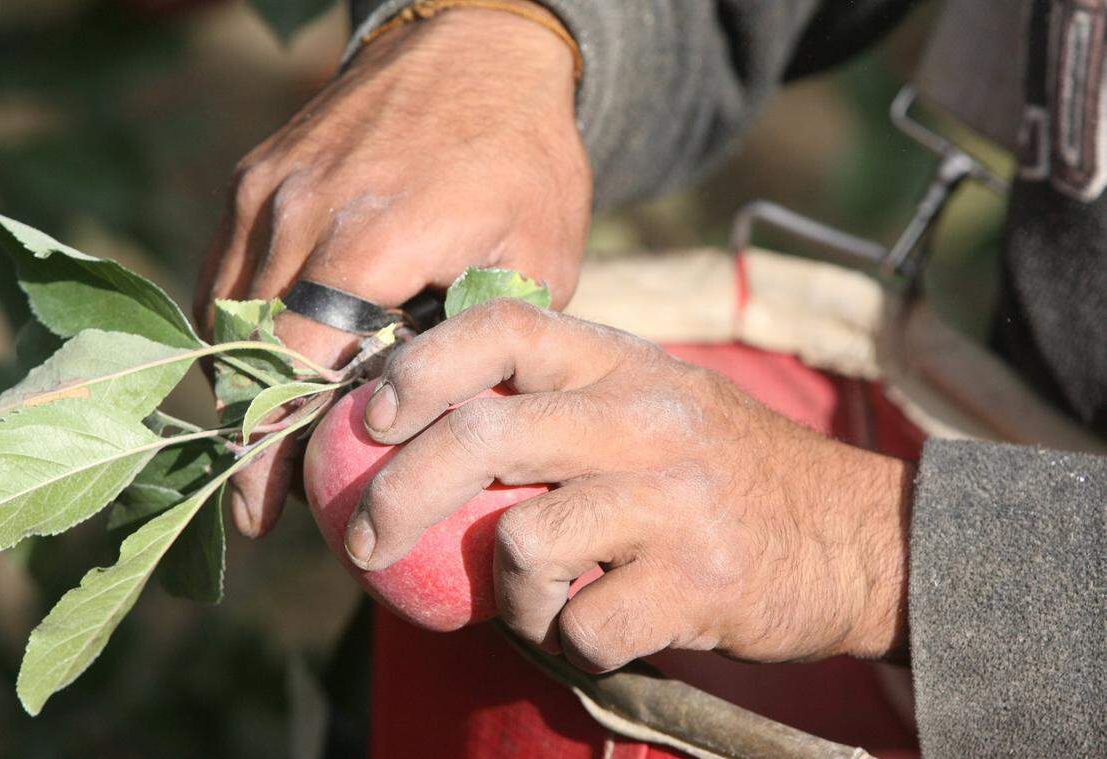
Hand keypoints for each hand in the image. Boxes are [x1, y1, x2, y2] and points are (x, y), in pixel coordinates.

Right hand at [194, 4, 590, 536]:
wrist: (479, 48)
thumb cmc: (524, 159)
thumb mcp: (537, 257)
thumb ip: (479, 339)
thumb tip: (437, 421)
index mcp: (372, 241)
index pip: (297, 369)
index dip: (274, 451)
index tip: (266, 514)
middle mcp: (298, 214)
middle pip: (246, 351)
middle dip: (249, 435)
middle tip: (262, 501)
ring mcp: (267, 189)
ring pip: (222, 313)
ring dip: (239, 383)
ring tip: (263, 445)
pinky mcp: (256, 174)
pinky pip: (226, 268)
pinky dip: (238, 327)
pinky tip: (269, 368)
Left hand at [350, 300, 913, 669]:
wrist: (859, 536)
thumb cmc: (727, 473)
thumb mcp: (654, 405)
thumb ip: (564, 405)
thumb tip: (431, 432)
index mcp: (625, 363)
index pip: (506, 328)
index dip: (421, 366)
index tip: (368, 418)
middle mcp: (646, 416)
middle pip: (485, 434)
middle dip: (399, 495)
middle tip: (366, 542)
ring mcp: (674, 497)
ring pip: (525, 544)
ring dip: (508, 593)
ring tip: (537, 600)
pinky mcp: (697, 581)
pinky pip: (581, 625)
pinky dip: (568, 640)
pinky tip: (596, 627)